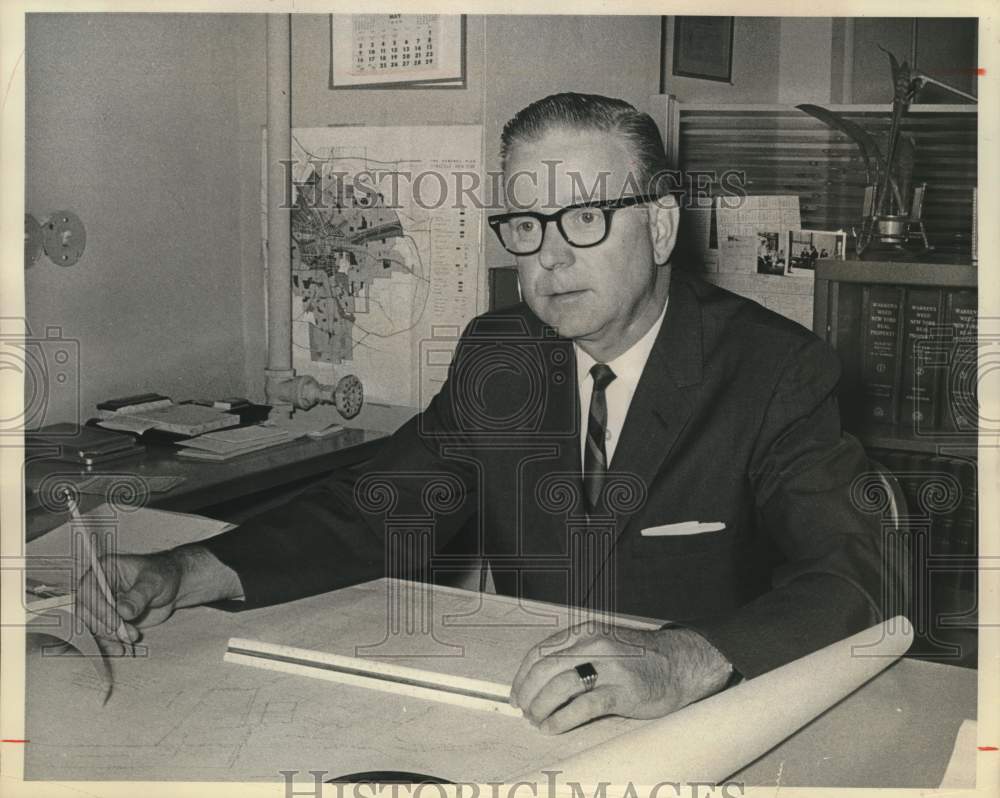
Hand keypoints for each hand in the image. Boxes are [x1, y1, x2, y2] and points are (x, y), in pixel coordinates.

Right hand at [75, 544, 243, 653]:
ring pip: (95, 625)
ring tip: (128, 640)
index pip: (89, 592)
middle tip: (128, 634)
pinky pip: (104, 632)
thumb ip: (138, 596)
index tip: (118, 622)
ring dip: (108, 636)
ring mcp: (104, 602)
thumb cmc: (167, 573)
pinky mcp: (112, 616)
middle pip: (88, 611)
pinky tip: (123, 645)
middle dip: (106, 626)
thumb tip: (123, 611)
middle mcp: (98, 585)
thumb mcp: (155, 581)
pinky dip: (112, 640)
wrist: (179, 583)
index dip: (100, 609)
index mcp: (102, 569)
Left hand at [509, 624, 732, 733]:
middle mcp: (594, 645)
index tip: (516, 694)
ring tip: (537, 721)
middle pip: (545, 670)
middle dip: (528, 694)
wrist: (680, 664)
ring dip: (541, 708)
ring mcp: (609, 667)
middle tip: (524, 711)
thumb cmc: (638, 657)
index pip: (540, 652)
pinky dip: (561, 719)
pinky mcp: (622, 691)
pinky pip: (583, 707)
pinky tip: (552, 728)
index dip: (522, 676)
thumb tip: (538, 679)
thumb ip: (575, 653)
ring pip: (560, 688)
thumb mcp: (603, 642)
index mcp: (586, 632)